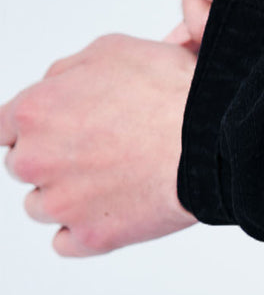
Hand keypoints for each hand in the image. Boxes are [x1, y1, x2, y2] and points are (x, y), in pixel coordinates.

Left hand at [0, 35, 198, 256]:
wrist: (212, 142)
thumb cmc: (169, 95)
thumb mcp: (111, 51)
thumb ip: (68, 72)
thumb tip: (56, 87)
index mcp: (34, 112)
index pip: (2, 128)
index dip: (33, 127)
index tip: (52, 131)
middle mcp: (37, 160)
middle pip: (22, 166)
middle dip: (51, 158)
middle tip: (95, 149)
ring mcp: (63, 204)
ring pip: (39, 206)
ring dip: (65, 195)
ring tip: (108, 180)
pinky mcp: (92, 238)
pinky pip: (65, 243)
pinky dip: (82, 230)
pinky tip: (108, 211)